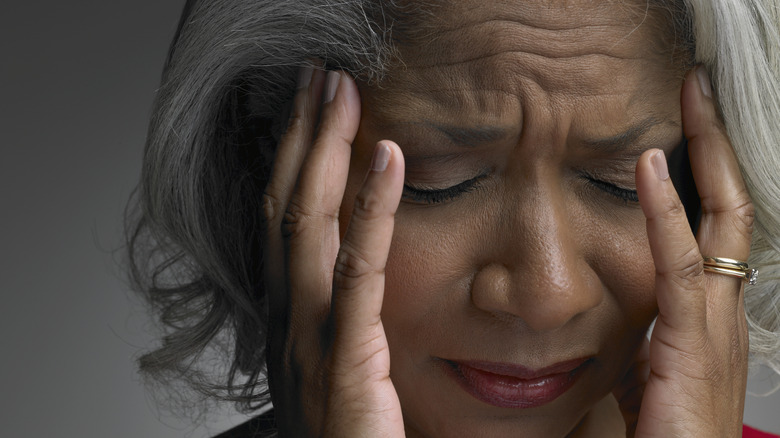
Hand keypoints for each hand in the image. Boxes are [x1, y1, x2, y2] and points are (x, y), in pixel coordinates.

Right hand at [262, 66, 405, 436]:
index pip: (281, 221)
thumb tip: (359, 274)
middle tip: (318, 75)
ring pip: (306, 224)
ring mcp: (310, 336)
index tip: (308, 109)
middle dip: (298, 135)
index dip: (290, 159)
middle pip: (284, 207)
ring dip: (322, 150)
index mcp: (288, 316)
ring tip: (339, 90)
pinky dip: (371, 208)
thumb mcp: (338, 366)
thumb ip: (343, 318)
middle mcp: (287, 318)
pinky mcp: (348, 357)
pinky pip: (358, 269)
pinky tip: (388, 157)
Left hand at [616, 66, 753, 436]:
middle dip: (717, 144)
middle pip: (732, 205)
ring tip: (690, 99)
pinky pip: (681, 265)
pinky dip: (665, 211)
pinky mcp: (693, 342)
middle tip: (697, 89)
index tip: (683, 123)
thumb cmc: (660, 430)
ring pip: (721, 219)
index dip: (705, 170)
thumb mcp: (645, 364)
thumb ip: (638, 326)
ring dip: (706, 154)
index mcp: (711, 309)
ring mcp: (716, 322)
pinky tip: (651, 165)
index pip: (715, 222)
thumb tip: (612, 307)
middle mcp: (724, 307)